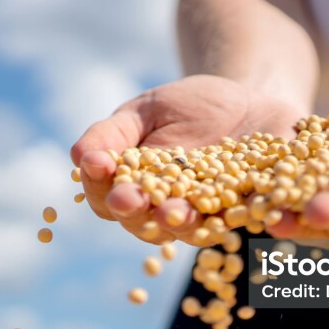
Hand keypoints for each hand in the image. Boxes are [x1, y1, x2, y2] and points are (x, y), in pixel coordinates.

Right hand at [70, 74, 305, 243]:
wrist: (248, 99)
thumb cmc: (188, 107)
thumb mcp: (144, 112)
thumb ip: (111, 135)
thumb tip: (79, 158)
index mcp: (136, 191)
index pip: (107, 199)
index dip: (99, 186)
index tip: (95, 167)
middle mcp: (169, 211)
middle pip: (145, 223)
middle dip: (137, 212)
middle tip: (131, 200)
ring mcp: (210, 214)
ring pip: (192, 228)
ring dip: (182, 222)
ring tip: (174, 212)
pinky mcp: (250, 208)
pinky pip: (245, 216)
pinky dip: (242, 215)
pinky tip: (238, 206)